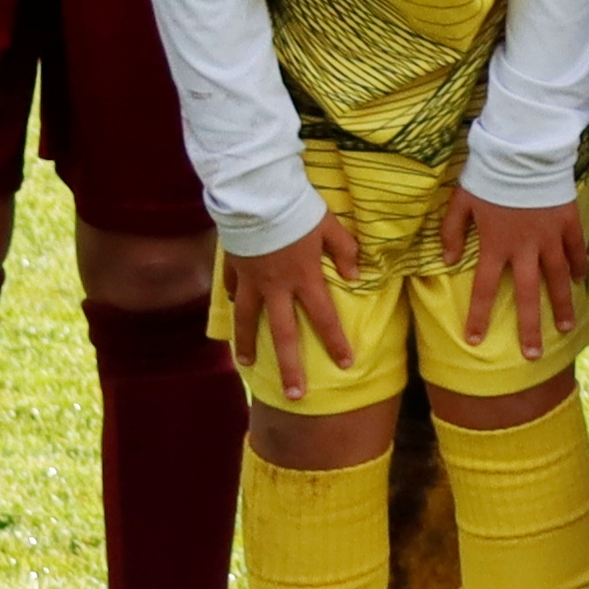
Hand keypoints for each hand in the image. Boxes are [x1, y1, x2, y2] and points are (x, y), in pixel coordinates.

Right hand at [222, 217, 363, 401]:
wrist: (255, 194)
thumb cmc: (297, 208)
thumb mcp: (330, 227)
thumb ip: (346, 251)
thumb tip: (356, 275)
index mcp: (304, 278)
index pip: (324, 318)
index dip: (336, 342)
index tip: (346, 364)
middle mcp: (276, 287)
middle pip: (284, 334)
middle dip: (290, 367)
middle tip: (294, 394)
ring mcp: (251, 280)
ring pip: (248, 320)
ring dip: (249, 344)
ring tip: (246, 363)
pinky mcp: (234, 268)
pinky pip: (232, 291)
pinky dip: (232, 303)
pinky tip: (232, 312)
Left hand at [447, 185, 588, 356]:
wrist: (524, 151)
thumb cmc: (488, 175)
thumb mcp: (461, 201)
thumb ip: (451, 232)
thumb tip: (446, 260)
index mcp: (495, 245)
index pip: (484, 289)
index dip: (479, 316)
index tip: (475, 340)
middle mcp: (524, 248)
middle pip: (527, 295)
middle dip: (529, 327)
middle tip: (533, 354)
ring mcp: (549, 237)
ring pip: (557, 278)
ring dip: (561, 304)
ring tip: (566, 327)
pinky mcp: (567, 222)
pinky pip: (574, 250)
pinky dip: (578, 266)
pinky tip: (580, 281)